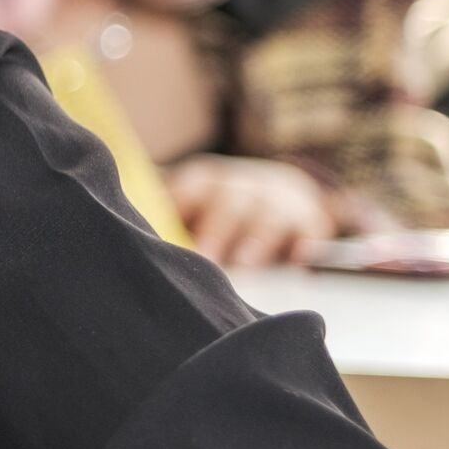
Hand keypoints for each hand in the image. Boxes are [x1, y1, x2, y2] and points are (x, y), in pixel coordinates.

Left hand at [164, 154, 337, 265]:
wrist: (276, 192)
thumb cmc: (215, 215)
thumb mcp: (189, 211)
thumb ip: (166, 228)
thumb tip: (138, 256)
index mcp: (202, 184)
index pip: (187, 191)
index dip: (176, 210)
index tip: (162, 236)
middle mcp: (240, 188)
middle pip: (227, 203)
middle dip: (215, 230)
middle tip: (203, 258)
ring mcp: (276, 202)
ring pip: (267, 215)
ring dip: (257, 239)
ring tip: (246, 263)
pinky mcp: (308, 221)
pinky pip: (310, 230)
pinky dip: (305, 244)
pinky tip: (299, 259)